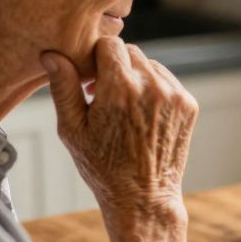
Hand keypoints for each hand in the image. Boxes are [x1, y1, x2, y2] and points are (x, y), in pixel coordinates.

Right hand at [41, 39, 196, 214]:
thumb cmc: (102, 168)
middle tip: (104, 96)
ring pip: (150, 65)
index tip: (91, 82)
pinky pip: (167, 81)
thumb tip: (51, 54)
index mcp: (120, 88)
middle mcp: (152, 87)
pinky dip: (154, 89)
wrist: (143, 197)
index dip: (95, 59)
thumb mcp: (73, 129)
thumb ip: (63, 87)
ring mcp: (175, 96)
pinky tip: (142, 114)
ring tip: (123, 107)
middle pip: (130, 52)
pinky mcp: (189, 105)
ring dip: (135, 77)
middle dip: (115, 66)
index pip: (108, 44)